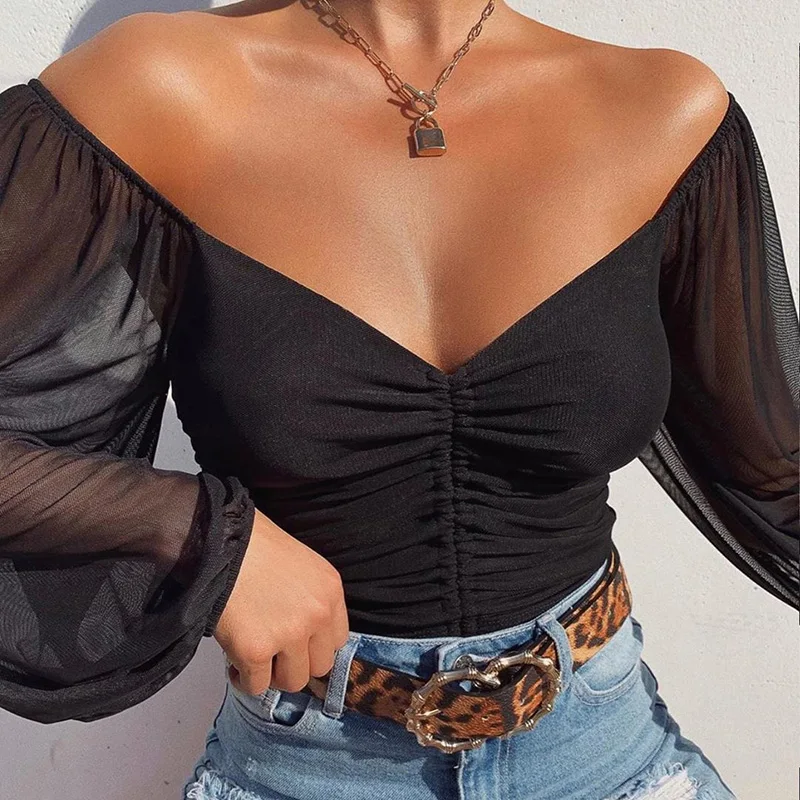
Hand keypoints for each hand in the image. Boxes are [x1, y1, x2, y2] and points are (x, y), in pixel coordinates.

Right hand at [211, 509, 349, 695]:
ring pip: (292, 681)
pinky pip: (257, 686)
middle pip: (319, 666)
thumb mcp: (301, 565)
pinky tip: (235, 662)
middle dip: (295, 663)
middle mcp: (316, 615)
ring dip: (272, 674)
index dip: (314, 645)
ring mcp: (289, 634)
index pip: (337, 640)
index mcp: (330, 590)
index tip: (297, 644)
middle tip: (273, 653)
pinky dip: (244, 679)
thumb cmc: (254, 546)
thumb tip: (303, 638)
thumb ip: (310, 599)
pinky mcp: (255, 650)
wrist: (220, 541)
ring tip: (254, 658)